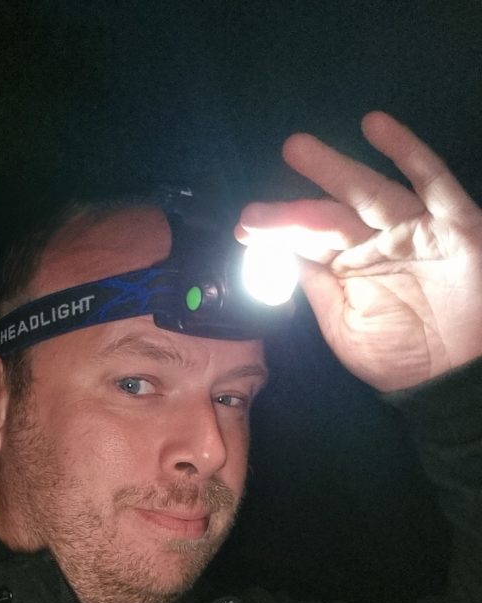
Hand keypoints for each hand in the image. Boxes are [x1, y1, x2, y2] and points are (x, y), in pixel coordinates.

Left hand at [236, 112, 481, 390]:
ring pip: (369, 192)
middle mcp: (376, 243)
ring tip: (296, 149)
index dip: (277, 232)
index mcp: (348, 269)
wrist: (457, 376)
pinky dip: (406, 151)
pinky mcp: (451, 223)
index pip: (307, 241)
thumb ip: (317, 291)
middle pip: (329, 215)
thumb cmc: (401, 358)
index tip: (246, 227)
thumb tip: (282, 256)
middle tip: (254, 205)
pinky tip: (375, 126)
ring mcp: (413, 229)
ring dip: (334, 169)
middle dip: (293, 207)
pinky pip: (431, 181)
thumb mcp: (345, 330)